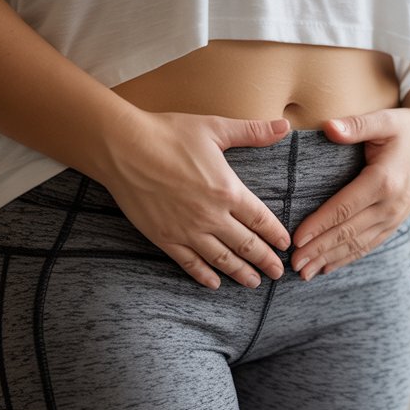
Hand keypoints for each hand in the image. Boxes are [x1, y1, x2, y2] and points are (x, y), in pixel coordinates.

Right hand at [98, 111, 293, 289]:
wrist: (123, 148)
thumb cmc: (169, 134)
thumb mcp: (214, 128)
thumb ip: (252, 132)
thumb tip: (283, 125)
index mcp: (228, 191)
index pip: (261, 220)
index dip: (275, 235)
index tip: (285, 245)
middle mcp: (212, 216)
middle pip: (247, 245)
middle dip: (265, 261)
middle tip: (278, 273)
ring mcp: (187, 230)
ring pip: (222, 260)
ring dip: (241, 273)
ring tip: (254, 283)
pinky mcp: (164, 238)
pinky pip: (189, 263)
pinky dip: (204, 276)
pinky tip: (214, 284)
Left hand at [290, 105, 409, 279]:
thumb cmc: (406, 129)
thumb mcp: (384, 120)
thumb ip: (355, 125)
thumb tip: (329, 128)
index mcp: (384, 181)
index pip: (344, 208)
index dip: (319, 225)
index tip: (296, 239)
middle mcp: (391, 205)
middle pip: (348, 232)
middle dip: (319, 250)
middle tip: (294, 264)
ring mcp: (394, 217)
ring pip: (358, 244)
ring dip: (330, 259)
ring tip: (305, 273)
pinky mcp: (394, 222)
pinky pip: (369, 244)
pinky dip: (348, 258)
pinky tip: (328, 267)